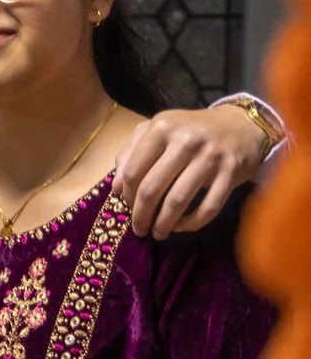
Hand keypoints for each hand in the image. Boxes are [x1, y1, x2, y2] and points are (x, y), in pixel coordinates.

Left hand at [113, 105, 265, 238]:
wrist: (242, 124)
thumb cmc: (191, 130)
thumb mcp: (157, 130)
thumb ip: (131, 153)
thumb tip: (117, 188)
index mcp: (162, 128)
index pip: (134, 171)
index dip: (127, 195)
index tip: (127, 207)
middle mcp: (186, 140)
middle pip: (152, 188)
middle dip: (141, 215)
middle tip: (138, 229)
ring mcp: (211, 157)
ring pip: (178, 200)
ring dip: (164, 223)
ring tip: (158, 233)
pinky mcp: (232, 173)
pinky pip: (208, 207)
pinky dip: (192, 223)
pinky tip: (182, 226)